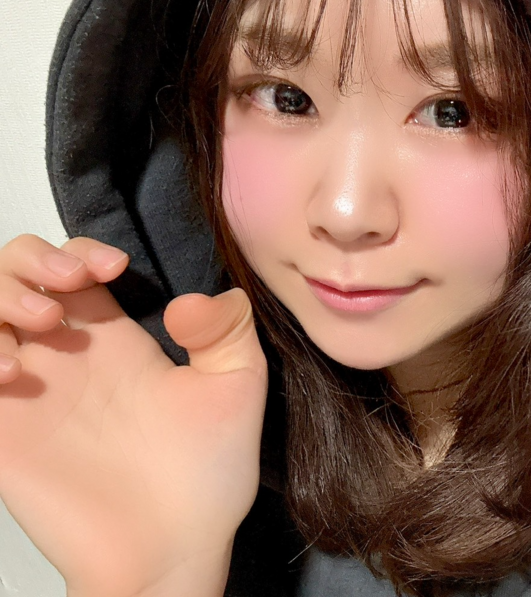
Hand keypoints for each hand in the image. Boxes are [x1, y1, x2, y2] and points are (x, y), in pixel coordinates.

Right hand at [0, 235, 266, 596]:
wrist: (171, 550)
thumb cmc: (208, 474)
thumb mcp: (236, 388)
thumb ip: (227, 331)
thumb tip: (193, 298)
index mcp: (117, 337)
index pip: (76, 264)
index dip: (82, 250)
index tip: (113, 268)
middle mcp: (67, 354)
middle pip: (18, 272)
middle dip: (32, 259)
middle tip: (67, 284)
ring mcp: (31, 389)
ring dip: (1, 297)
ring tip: (41, 325)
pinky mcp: (4, 428)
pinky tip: (12, 372)